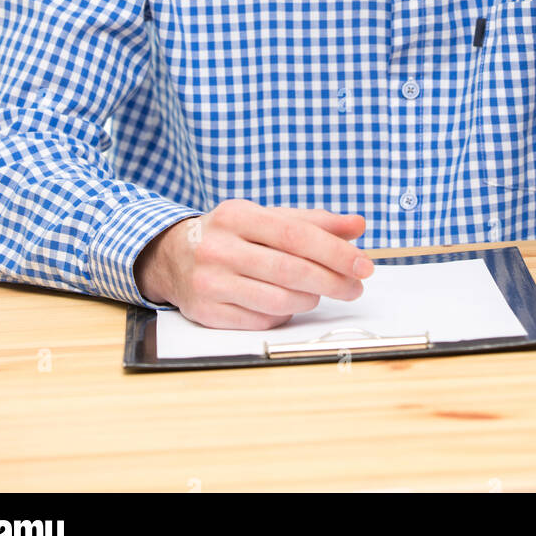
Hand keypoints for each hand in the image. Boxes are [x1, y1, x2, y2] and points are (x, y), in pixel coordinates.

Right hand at [134, 199, 373, 329]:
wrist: (172, 256)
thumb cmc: (231, 235)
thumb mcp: (266, 218)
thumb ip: (313, 222)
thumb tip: (357, 226)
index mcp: (237, 216)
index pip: (296, 235)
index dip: (335, 252)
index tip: (363, 264)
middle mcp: (220, 248)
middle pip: (290, 270)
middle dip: (332, 281)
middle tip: (356, 286)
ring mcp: (211, 282)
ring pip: (279, 299)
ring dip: (311, 298)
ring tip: (320, 291)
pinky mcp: (208, 312)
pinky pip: (262, 320)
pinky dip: (285, 312)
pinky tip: (289, 302)